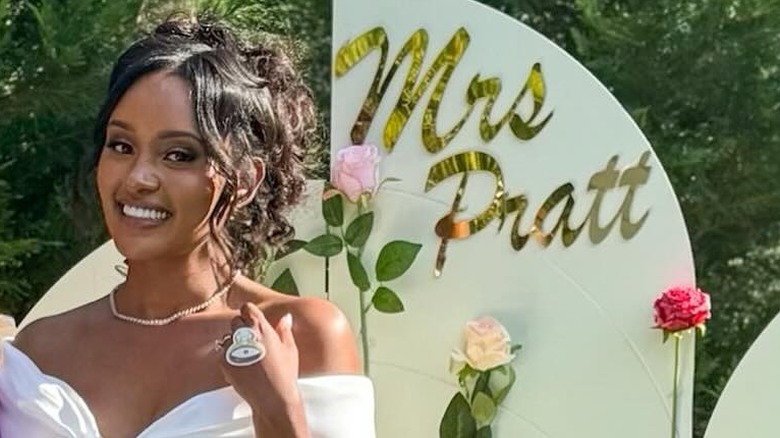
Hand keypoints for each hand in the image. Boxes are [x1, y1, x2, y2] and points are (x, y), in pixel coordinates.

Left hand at [219, 303, 308, 436]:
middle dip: (242, 328)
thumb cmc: (285, 373)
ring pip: (228, 338)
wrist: (273, 397)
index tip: (253, 320)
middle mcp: (245, 335)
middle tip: (252, 342)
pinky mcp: (224, 362)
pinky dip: (229, 358)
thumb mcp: (290, 349)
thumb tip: (285, 317)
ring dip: (235, 343)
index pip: (247, 308)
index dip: (250, 313)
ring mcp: (232, 349)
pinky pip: (223, 354)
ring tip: (247, 357)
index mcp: (261, 328)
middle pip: (236, 321)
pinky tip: (242, 367)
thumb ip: (285, 329)